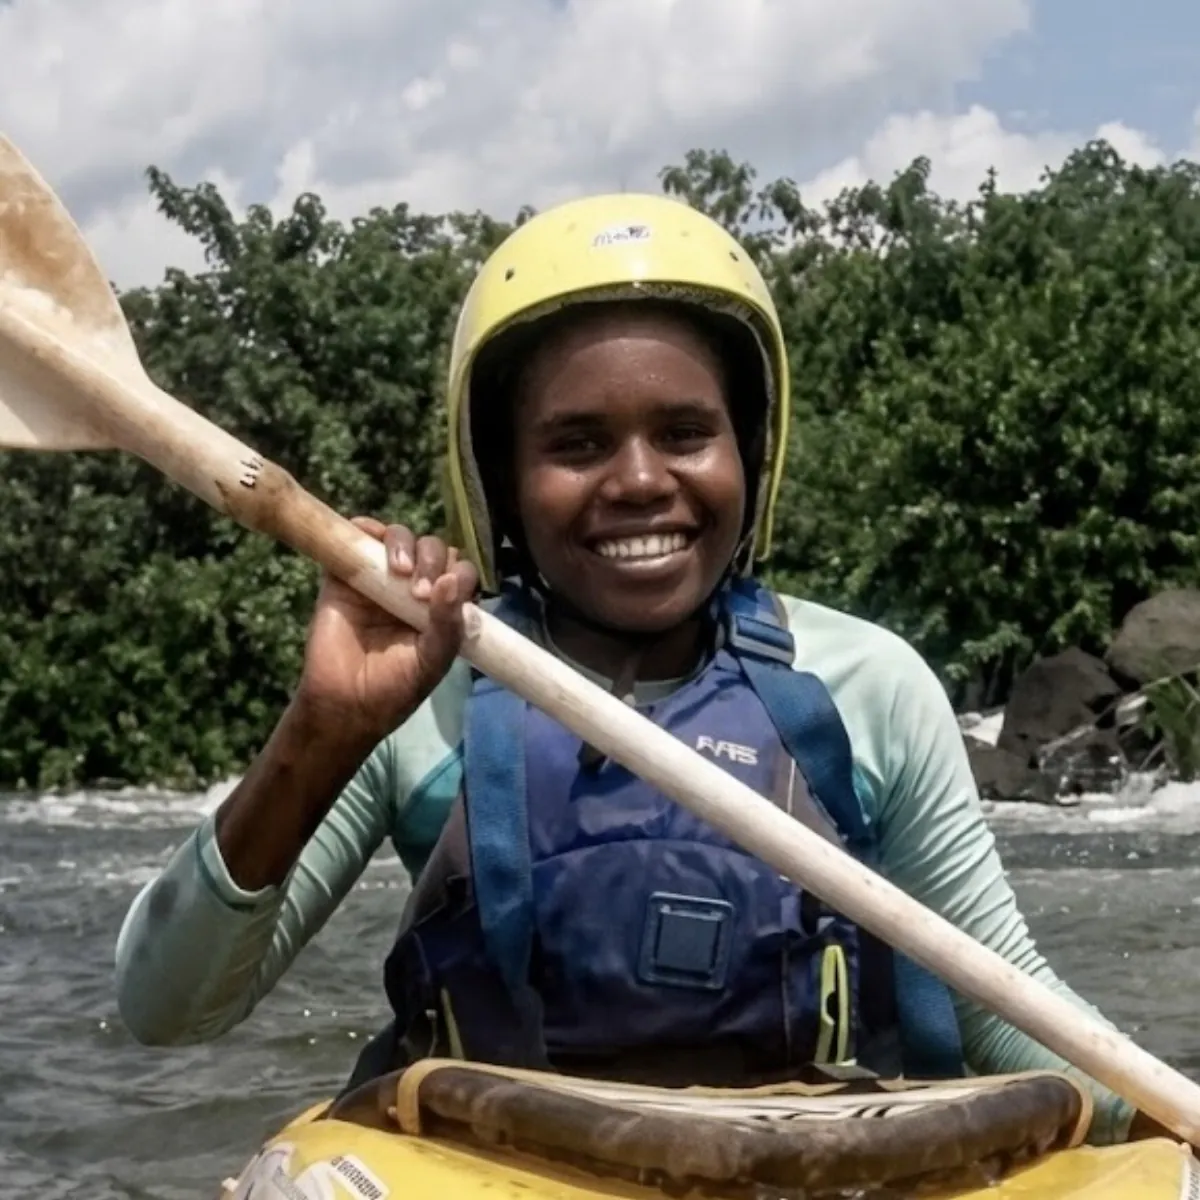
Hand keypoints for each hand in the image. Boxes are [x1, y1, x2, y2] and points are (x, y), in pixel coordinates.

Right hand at [294, 518, 477, 741]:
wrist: (345, 704)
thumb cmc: (395, 687)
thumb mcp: (433, 659)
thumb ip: (448, 623)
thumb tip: (452, 579)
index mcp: (441, 606)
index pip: (459, 571)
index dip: (460, 573)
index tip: (449, 591)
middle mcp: (412, 587)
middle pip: (432, 549)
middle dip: (433, 559)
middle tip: (422, 592)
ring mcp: (379, 578)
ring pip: (399, 537)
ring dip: (404, 544)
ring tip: (401, 571)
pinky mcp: (345, 574)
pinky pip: (356, 537)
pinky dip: (364, 527)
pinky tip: (370, 537)